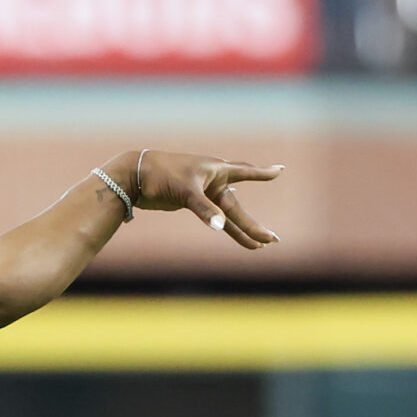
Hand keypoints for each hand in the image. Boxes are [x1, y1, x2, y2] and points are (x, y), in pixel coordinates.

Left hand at [127, 150, 282, 249]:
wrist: (136, 177)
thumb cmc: (162, 175)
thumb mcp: (185, 191)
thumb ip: (204, 209)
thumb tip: (221, 227)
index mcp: (216, 170)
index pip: (245, 172)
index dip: (262, 174)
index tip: (280, 171)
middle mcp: (213, 181)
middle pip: (238, 208)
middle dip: (254, 225)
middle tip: (273, 240)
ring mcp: (204, 194)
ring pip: (228, 216)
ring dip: (241, 231)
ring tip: (260, 246)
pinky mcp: (192, 203)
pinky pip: (213, 218)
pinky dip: (223, 226)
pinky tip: (232, 233)